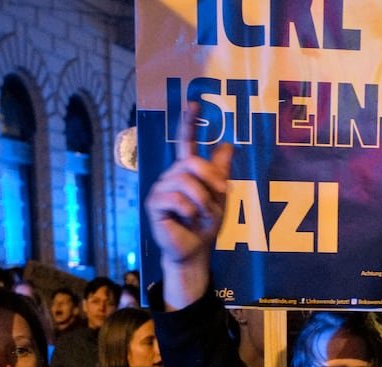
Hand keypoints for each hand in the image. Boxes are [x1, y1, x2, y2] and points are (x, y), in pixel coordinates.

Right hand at [145, 103, 234, 307]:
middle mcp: (171, 175)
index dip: (188, 123)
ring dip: (202, 200)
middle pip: (192, 163)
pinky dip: (189, 211)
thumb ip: (220, 172)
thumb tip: (228, 144)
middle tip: (222, 194)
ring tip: (203, 214)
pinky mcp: (154, 203)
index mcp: (187, 171)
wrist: (195, 250)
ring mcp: (160, 188)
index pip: (186, 143)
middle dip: (211, 179)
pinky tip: (188, 220)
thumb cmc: (205, 224)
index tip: (193, 102)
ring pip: (185, 181)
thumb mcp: (219, 197)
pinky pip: (175, 198)